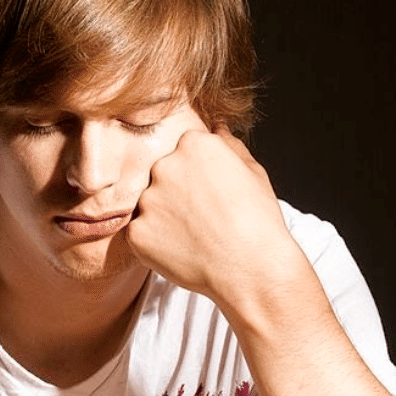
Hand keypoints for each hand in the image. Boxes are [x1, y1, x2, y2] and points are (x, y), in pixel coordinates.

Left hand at [126, 128, 303, 312]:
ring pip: (150, 207)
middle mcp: (164, 166)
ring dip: (165, 220)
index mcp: (194, 144)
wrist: (252, 268)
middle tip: (203, 221)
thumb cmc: (259, 221)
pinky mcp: (136, 233)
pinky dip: (156, 245)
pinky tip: (183, 252)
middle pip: (161, 177)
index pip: (183, 153)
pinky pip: (140, 235)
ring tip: (196, 238)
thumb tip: (216, 126)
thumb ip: (229, 146)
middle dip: (177, 196)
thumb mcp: (253, 172)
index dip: (199, 178)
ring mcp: (147, 200)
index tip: (212, 196)